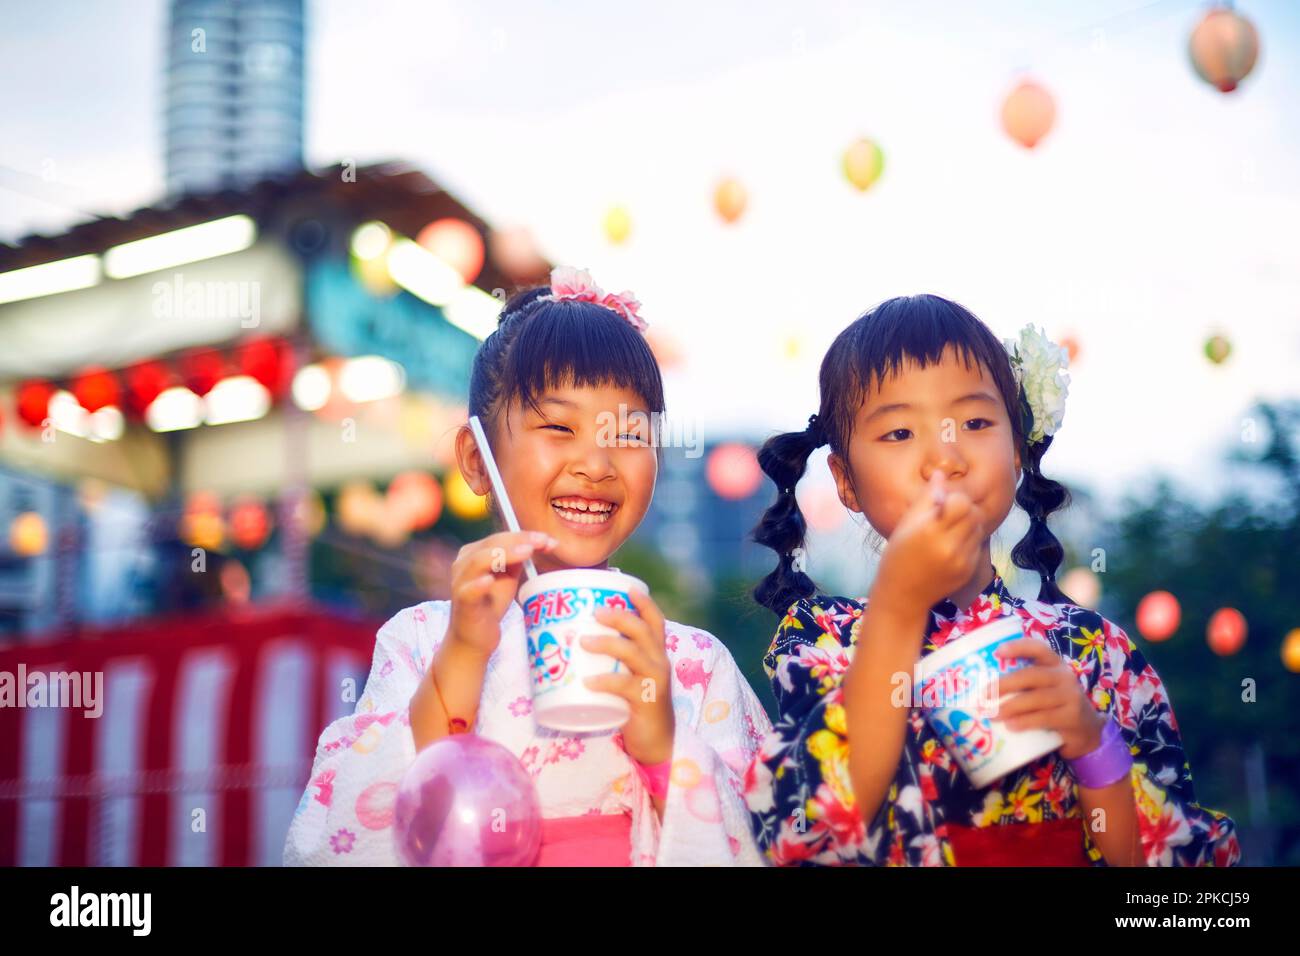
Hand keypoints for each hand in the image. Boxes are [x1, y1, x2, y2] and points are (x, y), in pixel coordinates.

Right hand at [446, 530, 556, 657]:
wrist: (474, 637)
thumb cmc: (490, 603)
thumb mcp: (506, 577)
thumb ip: (517, 559)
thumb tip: (540, 541)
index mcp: (474, 553)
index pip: (500, 537)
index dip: (524, 536)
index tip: (548, 539)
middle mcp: (463, 563)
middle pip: (491, 544)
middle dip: (519, 540)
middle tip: (542, 541)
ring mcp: (461, 583)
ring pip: (478, 561)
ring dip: (504, 554)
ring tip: (526, 552)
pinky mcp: (463, 603)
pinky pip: (468, 591)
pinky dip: (478, 584)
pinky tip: (489, 580)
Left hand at [582, 589, 674, 765]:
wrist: (657, 743)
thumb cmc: (636, 705)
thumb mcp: (630, 677)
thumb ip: (612, 661)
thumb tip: (574, 644)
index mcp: (656, 653)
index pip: (655, 620)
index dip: (643, 601)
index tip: (626, 584)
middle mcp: (659, 662)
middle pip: (643, 630)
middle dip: (620, 616)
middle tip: (595, 611)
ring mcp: (654, 681)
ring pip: (633, 653)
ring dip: (608, 643)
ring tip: (583, 641)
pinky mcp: (645, 701)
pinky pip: (625, 686)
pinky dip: (605, 681)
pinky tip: (588, 681)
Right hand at [873, 472, 986, 614]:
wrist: (903, 594)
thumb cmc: (898, 555)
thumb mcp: (906, 524)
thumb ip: (926, 498)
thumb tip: (940, 473)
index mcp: (929, 531)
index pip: (962, 503)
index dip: (956, 499)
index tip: (943, 504)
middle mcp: (948, 546)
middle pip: (975, 514)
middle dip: (966, 509)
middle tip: (951, 514)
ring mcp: (961, 560)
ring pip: (980, 528)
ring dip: (970, 524)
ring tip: (952, 529)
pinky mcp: (968, 570)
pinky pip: (978, 545)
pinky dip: (969, 540)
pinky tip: (953, 546)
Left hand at [993, 638, 1106, 759]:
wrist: (1087, 731)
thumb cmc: (1056, 705)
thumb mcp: (1044, 689)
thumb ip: (1023, 684)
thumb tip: (984, 688)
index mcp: (1055, 664)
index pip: (1038, 649)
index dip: (1018, 647)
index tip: (998, 651)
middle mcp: (1065, 676)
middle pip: (1031, 676)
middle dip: (1005, 684)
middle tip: (984, 695)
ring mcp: (1071, 697)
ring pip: (1036, 699)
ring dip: (1010, 707)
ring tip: (992, 714)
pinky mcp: (1072, 717)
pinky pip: (1044, 718)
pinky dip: (1025, 722)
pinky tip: (1010, 726)